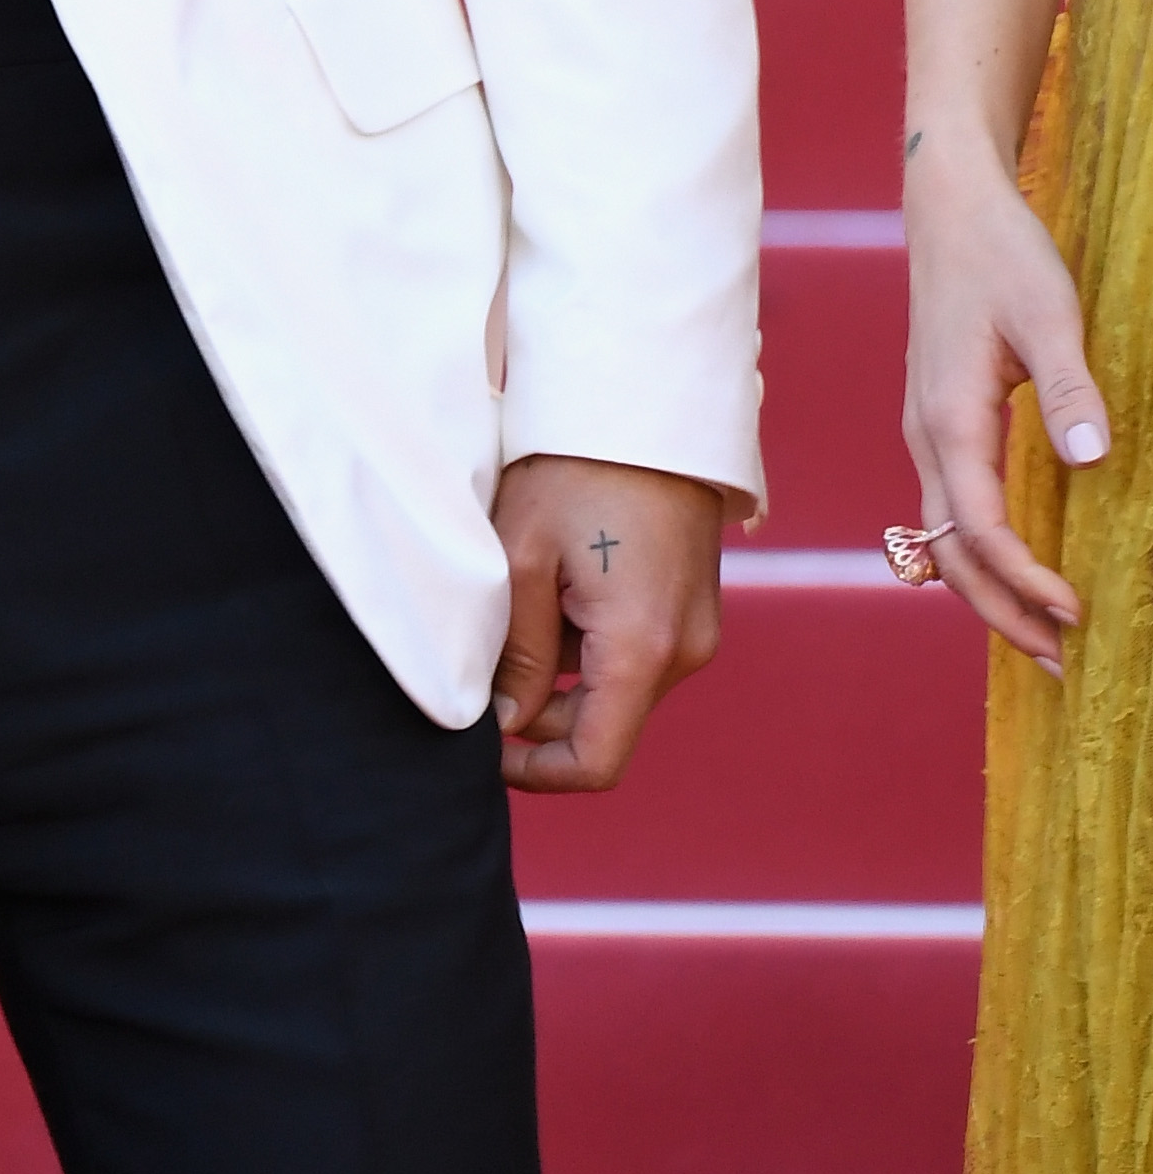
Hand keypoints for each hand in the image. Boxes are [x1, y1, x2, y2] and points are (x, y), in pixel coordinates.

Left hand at [490, 454, 726, 792]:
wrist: (648, 402)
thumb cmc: (577, 471)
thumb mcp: (522, 560)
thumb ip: (518, 653)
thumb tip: (507, 720)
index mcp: (643, 649)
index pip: (594, 761)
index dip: (533, 772)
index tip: (480, 750)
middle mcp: (683, 652)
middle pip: (599, 724)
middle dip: (534, 707)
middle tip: (480, 654)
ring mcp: (693, 631)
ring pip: (609, 685)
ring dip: (556, 663)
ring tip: (520, 592)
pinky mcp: (689, 608)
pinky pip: (628, 650)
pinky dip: (583, 636)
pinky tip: (554, 578)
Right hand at [903, 129, 1103, 666]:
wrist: (950, 211)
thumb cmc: (1002, 257)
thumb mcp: (1049, 316)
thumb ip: (1071, 391)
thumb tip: (1092, 462)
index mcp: (949, 421)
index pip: (982, 530)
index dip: (1026, 582)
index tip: (1076, 614)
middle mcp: (927, 438)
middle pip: (952, 555)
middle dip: (1003, 613)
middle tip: (1062, 663)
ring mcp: (926, 433)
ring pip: (945, 539)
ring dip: (989, 592)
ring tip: (1044, 633)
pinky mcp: (937, 423)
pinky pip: (951, 511)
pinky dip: (979, 555)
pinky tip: (1017, 566)